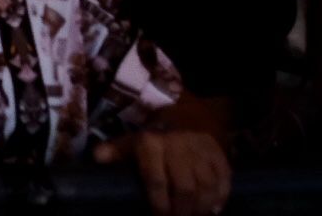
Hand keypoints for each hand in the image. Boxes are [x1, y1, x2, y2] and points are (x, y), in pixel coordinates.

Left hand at [93, 129, 229, 215]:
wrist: (188, 115)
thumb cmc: (155, 135)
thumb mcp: (133, 140)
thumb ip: (117, 151)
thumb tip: (97, 157)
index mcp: (152, 143)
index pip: (156, 179)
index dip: (159, 202)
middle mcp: (178, 146)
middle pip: (184, 187)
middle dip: (181, 210)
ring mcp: (201, 151)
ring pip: (206, 186)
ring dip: (201, 207)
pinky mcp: (219, 155)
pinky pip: (224, 180)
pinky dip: (221, 197)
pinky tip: (213, 209)